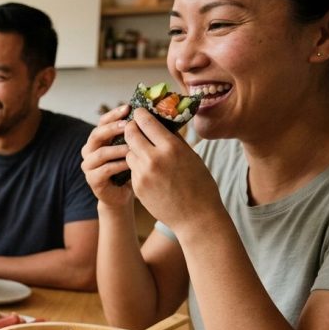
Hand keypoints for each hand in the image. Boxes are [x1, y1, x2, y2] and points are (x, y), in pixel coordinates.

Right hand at [81, 104, 133, 208]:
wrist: (123, 195)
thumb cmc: (131, 168)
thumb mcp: (133, 148)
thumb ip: (135, 134)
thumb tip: (151, 114)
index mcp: (98, 139)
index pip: (102, 121)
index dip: (113, 114)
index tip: (128, 107)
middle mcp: (89, 150)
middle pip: (96, 134)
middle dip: (112, 128)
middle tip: (128, 125)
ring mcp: (89, 166)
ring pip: (100, 153)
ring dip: (118, 149)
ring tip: (134, 147)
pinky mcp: (93, 180)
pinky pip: (105, 169)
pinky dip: (119, 165)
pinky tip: (132, 163)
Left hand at [125, 108, 223, 232]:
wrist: (196, 217)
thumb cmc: (199, 185)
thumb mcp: (191, 157)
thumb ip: (174, 140)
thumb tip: (161, 122)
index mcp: (171, 148)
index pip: (146, 122)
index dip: (139, 115)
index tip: (137, 111)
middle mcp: (154, 159)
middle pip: (131, 134)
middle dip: (131, 129)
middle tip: (133, 126)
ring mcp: (143, 174)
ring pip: (129, 152)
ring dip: (133, 149)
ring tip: (144, 151)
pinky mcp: (137, 186)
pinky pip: (132, 169)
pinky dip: (137, 166)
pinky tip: (147, 169)